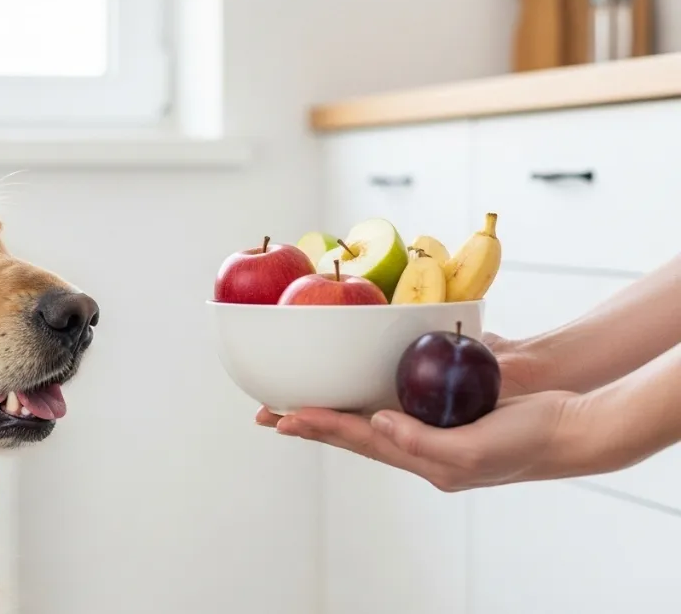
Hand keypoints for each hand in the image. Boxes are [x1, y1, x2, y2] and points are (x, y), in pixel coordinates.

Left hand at [254, 331, 576, 490]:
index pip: (359, 440)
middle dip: (311, 421)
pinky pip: (399, 395)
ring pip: (371, 415)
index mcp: (423, 460)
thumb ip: (424, 442)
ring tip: (297, 400)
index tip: (282, 416)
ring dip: (335, 408)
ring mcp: (433, 423)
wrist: (572, 424)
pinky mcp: (448, 402)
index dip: (320, 426)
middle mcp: (421, 443)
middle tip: (267, 412)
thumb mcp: (474, 450)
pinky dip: (370, 389)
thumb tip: (377, 424)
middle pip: (354, 431)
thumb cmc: (528, 440)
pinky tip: (354, 379)